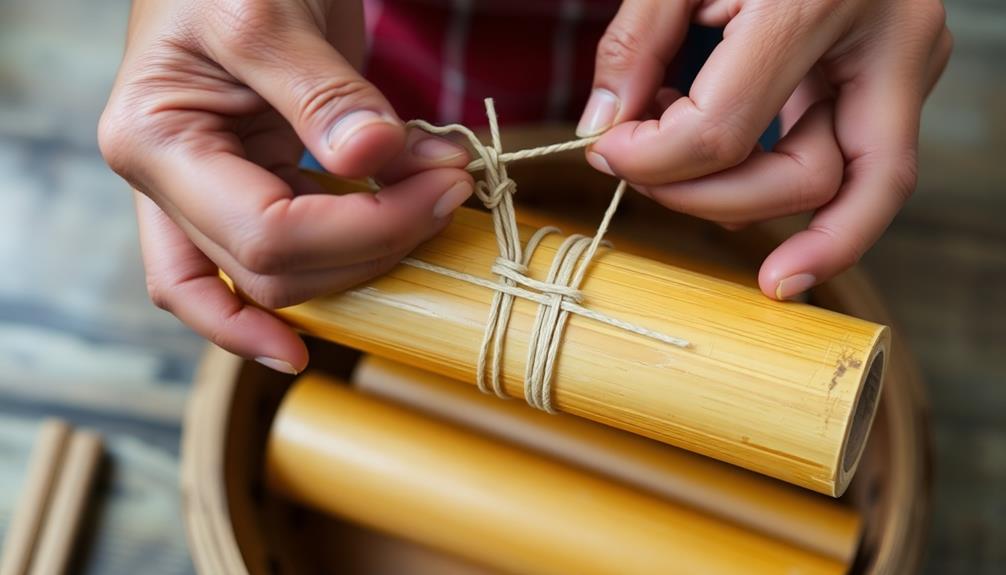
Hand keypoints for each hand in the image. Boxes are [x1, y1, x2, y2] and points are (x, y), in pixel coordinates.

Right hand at [99, 0, 472, 372]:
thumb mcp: (269, 11)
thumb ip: (321, 91)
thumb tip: (372, 156)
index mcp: (154, 142)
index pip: (265, 235)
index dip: (363, 230)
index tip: (443, 187)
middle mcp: (169, 185)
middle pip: (272, 276)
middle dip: (371, 250)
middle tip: (448, 190)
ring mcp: (206, 198)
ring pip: (282, 285)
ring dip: (368, 259)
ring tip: (435, 196)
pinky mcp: (250, 195)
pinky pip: (288, 262)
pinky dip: (354, 253)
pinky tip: (402, 231)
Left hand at [577, 0, 950, 298]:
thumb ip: (636, 41)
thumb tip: (605, 126)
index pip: (724, 130)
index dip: (651, 160)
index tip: (607, 147)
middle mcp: (890, 39)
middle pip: (809, 182)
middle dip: (713, 203)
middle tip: (647, 183)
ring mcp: (909, 63)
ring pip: (847, 190)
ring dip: (747, 201)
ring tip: (683, 159)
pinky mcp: (901, 79)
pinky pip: (851, 167)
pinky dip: (780, 185)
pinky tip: (723, 174)